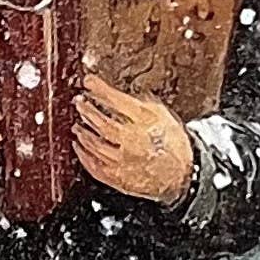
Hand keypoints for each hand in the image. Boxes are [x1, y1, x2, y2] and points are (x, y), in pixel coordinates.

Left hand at [74, 78, 196, 206]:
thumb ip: (142, 103)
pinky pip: (94, 166)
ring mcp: (124, 161)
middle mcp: (134, 141)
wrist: (181, 175)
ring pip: (95, 144)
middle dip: (87, 109)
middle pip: (102, 123)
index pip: (117, 101)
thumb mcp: (164, 115)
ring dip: (83, 132)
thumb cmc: (172, 143)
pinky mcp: (118, 178)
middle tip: (79, 101)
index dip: (100, 89)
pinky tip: (79, 146)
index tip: (89, 81)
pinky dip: (83, 154)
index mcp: (147, 123)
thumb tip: (120, 94)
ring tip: (78, 124)